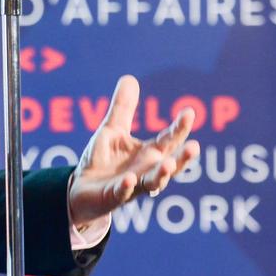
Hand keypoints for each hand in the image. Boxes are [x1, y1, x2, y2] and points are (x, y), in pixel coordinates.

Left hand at [67, 75, 200, 226]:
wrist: (81, 190)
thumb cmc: (103, 161)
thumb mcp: (112, 130)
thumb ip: (123, 108)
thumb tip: (130, 78)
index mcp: (149, 154)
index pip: (169, 140)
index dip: (180, 127)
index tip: (189, 112)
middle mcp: (146, 171)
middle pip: (170, 166)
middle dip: (183, 158)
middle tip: (195, 147)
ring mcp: (132, 186)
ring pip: (152, 183)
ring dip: (161, 175)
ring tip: (168, 164)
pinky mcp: (113, 197)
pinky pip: (121, 194)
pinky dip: (126, 188)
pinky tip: (129, 179)